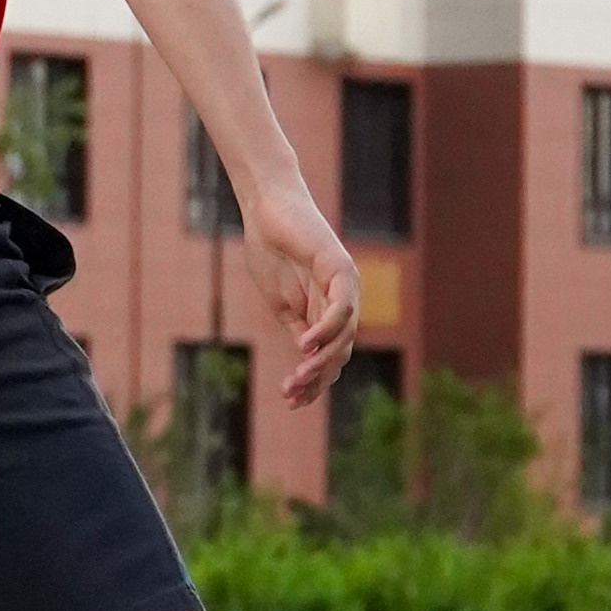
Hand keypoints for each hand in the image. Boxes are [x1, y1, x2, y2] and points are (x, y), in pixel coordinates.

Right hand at [242, 185, 358, 409]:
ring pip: (344, 335)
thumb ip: (298, 327)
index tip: (290, 400)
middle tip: (291, 393)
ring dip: (321, 360)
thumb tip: (308, 361)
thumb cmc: (270, 249)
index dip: (313, 381)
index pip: (329, 355)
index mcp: (326, 310)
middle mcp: (343, 300)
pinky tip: (305, 346)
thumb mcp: (281, 301)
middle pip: (340, 351)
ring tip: (298, 376)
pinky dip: (326, 330)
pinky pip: (340, 308)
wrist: (265, 210)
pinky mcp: (340, 269)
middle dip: (316, 378)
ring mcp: (345, 285)